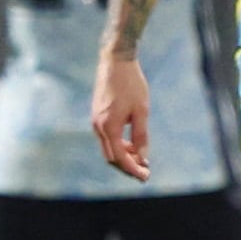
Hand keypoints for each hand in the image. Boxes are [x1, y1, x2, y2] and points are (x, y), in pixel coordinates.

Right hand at [92, 55, 152, 180]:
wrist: (115, 62)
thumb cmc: (131, 85)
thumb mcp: (141, 111)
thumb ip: (141, 136)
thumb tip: (142, 157)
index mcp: (109, 127)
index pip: (120, 157)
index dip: (133, 169)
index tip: (145, 177)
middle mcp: (98, 127)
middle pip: (111, 157)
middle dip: (127, 166)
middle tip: (145, 172)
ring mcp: (95, 122)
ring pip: (108, 148)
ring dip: (123, 156)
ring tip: (142, 159)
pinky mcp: (97, 116)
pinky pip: (106, 138)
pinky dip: (118, 145)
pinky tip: (132, 144)